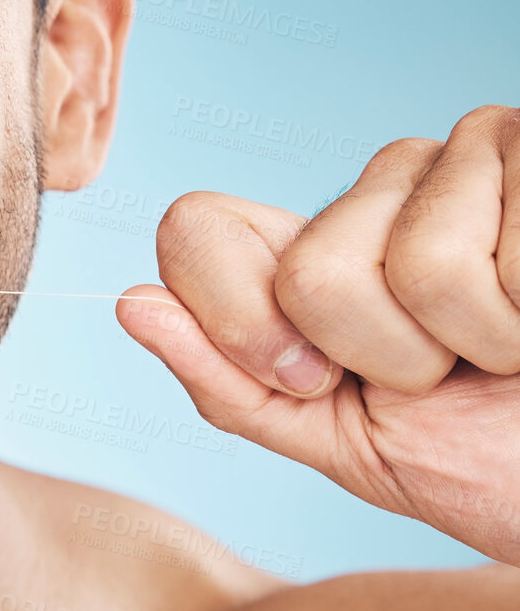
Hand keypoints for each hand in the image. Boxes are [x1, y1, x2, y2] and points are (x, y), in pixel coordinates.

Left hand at [116, 105, 519, 564]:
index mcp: (312, 245)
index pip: (195, 227)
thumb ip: (228, 383)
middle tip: (447, 370)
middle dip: (382, 355)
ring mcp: (463, 152)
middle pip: (306, 270)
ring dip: (475, 339)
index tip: (312, 380)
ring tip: (510, 344)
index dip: (237, 321)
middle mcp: (378, 184)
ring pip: (416, 264)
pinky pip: (507, 256)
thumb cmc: (481, 457)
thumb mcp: (333, 439)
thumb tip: (129, 303)